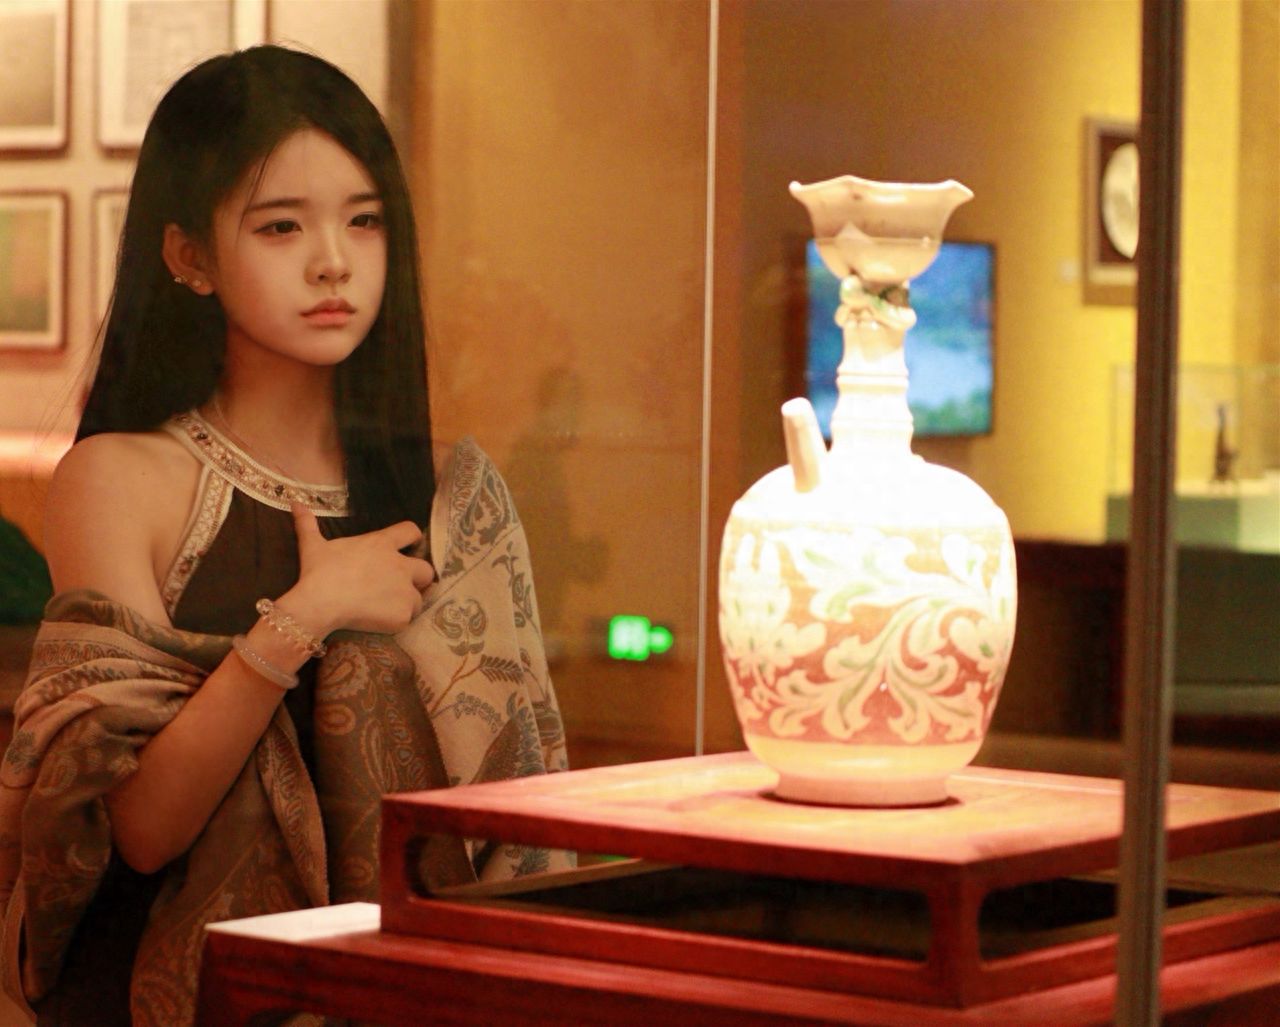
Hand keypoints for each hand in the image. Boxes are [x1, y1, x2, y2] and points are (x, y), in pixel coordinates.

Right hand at [283, 503, 435, 635]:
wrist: (319, 604)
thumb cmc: (318, 572)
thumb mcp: (313, 546)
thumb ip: (308, 524)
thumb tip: (295, 502)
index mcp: (382, 544)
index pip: (412, 531)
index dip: (412, 539)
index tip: (407, 548)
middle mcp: (400, 565)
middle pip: (427, 569)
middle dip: (418, 578)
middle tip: (399, 586)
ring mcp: (405, 590)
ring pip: (418, 598)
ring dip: (407, 602)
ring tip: (386, 608)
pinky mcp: (403, 614)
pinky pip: (408, 618)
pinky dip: (397, 620)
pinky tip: (380, 622)